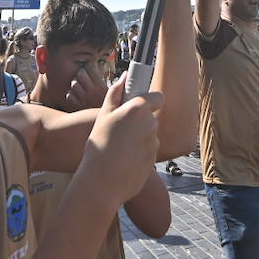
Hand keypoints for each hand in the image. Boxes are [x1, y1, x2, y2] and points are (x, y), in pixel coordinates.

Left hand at [64, 58, 108, 111]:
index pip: (90, 66)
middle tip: (85, 77)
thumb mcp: (110, 90)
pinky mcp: (77, 107)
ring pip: (74, 84)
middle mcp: (91, 91)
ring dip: (76, 84)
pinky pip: (69, 95)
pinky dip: (71, 95)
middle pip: (80, 73)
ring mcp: (83, 99)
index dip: (90, 65)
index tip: (91, 67)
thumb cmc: (110, 104)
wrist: (108, 123)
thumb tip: (101, 64)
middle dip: (82, 73)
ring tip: (82, 87)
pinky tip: (77, 96)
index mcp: (101, 85)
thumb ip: (103, 78)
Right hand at [80, 77, 163, 207]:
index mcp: (138, 110)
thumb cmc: (99, 146)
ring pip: (149, 136)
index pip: (159, 97)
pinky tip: (123, 160)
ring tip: (119, 148)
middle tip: (120, 130)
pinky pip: (147, 152)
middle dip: (139, 122)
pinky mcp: (154, 160)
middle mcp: (150, 125)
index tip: (139, 104)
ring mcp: (154, 144)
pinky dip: (139, 154)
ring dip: (138, 139)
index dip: (150, 100)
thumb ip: (115, 93)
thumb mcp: (103, 115)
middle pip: (150, 119)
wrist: (102, 182)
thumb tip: (125, 76)